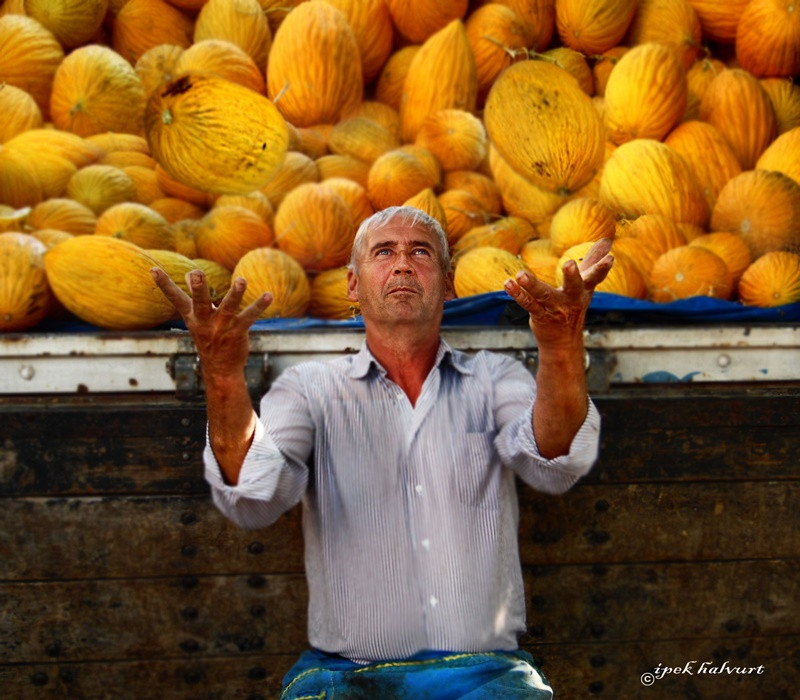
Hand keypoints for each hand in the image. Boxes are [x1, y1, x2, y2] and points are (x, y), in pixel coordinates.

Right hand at [151, 267, 271, 379]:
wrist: (220, 369)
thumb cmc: (208, 338)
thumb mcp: (196, 319)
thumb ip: (194, 296)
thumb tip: (186, 274)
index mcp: (192, 316)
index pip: (175, 298)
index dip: (164, 284)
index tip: (153, 269)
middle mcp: (205, 320)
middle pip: (200, 301)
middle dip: (197, 288)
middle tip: (195, 273)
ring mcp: (222, 326)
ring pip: (228, 307)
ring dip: (235, 293)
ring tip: (241, 280)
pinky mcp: (238, 331)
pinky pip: (249, 316)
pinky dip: (259, 305)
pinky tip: (268, 295)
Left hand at [504, 238, 613, 347]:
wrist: (563, 342)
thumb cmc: (573, 306)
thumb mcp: (585, 286)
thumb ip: (592, 263)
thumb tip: (606, 242)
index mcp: (584, 289)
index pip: (595, 277)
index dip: (601, 268)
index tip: (610, 258)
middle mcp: (571, 299)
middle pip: (573, 286)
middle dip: (572, 276)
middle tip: (569, 264)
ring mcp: (555, 308)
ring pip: (544, 295)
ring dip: (532, 285)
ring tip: (521, 275)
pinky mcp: (540, 316)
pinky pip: (528, 304)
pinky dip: (517, 293)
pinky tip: (508, 283)